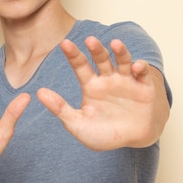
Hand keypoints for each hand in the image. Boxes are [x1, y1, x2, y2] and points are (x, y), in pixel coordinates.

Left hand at [37, 37, 168, 150]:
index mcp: (91, 86)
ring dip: (120, 51)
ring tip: (115, 44)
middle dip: (96, 49)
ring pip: (122, 61)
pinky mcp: (144, 87)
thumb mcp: (78, 124)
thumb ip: (59, 109)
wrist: (132, 141)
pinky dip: (140, 67)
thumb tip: (38, 93)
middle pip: (101, 59)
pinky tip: (135, 67)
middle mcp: (108, 79)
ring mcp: (126, 81)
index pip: (80, 66)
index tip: (64, 43)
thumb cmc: (104, 133)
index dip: (73, 55)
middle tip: (90, 40)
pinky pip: (142, 73)